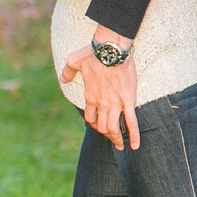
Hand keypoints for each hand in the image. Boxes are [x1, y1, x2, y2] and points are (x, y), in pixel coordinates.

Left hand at [61, 30, 140, 149]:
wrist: (110, 50)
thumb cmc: (92, 54)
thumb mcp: (73, 62)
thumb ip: (67, 72)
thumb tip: (62, 79)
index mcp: (89, 96)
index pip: (90, 118)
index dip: (94, 125)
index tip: (99, 127)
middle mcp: (101, 104)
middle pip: (102, 126)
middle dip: (106, 135)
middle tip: (111, 139)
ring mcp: (114, 104)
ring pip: (114, 128)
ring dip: (116, 139)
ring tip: (121, 146)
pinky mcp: (128, 100)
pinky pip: (131, 121)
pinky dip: (133, 134)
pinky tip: (134, 145)